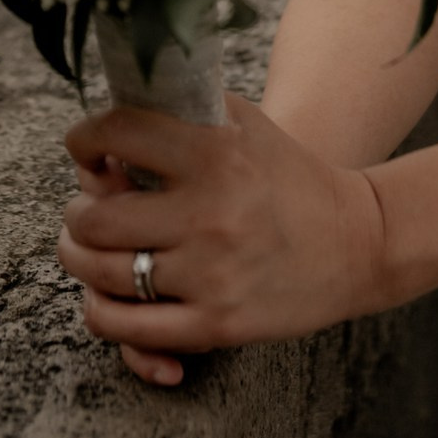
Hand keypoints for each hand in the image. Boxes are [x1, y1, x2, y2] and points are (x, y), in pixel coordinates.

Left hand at [56, 93, 386, 386]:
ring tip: (88, 247)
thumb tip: (107, 131)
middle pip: (93, 217)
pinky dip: (100, 311)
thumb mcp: (244, 123)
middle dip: (78, 211)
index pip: (117, 134)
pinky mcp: (216, 324)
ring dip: (79, 257)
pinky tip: (106, 294)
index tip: (84, 147)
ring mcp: (211, 274)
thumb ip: (180, 111)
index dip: (84, 138)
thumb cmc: (288, 174)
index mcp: (216, 154)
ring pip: (99, 272)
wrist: (359, 241)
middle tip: (88, 208)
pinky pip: (124, 326)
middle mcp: (210, 213)